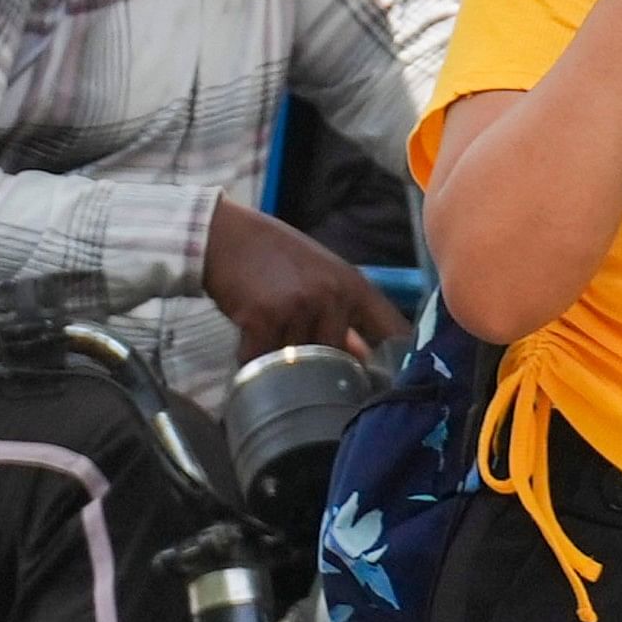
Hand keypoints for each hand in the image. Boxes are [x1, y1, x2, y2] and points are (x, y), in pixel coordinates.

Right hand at [202, 198, 403, 359]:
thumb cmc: (273, 256)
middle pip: (337, 360)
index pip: (393, 332)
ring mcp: (298, 305)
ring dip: (279, 362)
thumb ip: (343, 314)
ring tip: (266, 334)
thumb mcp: (319, 276)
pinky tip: (246, 336)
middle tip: (295, 353)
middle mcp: (331, 295)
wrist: (224, 235)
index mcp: (352, 285)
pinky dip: (251, 358)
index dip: (398, 364)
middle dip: (317, 367)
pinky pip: (262, 360)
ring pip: (297, 364)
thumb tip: (362, 361)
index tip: (389, 386)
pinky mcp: (264, 317)